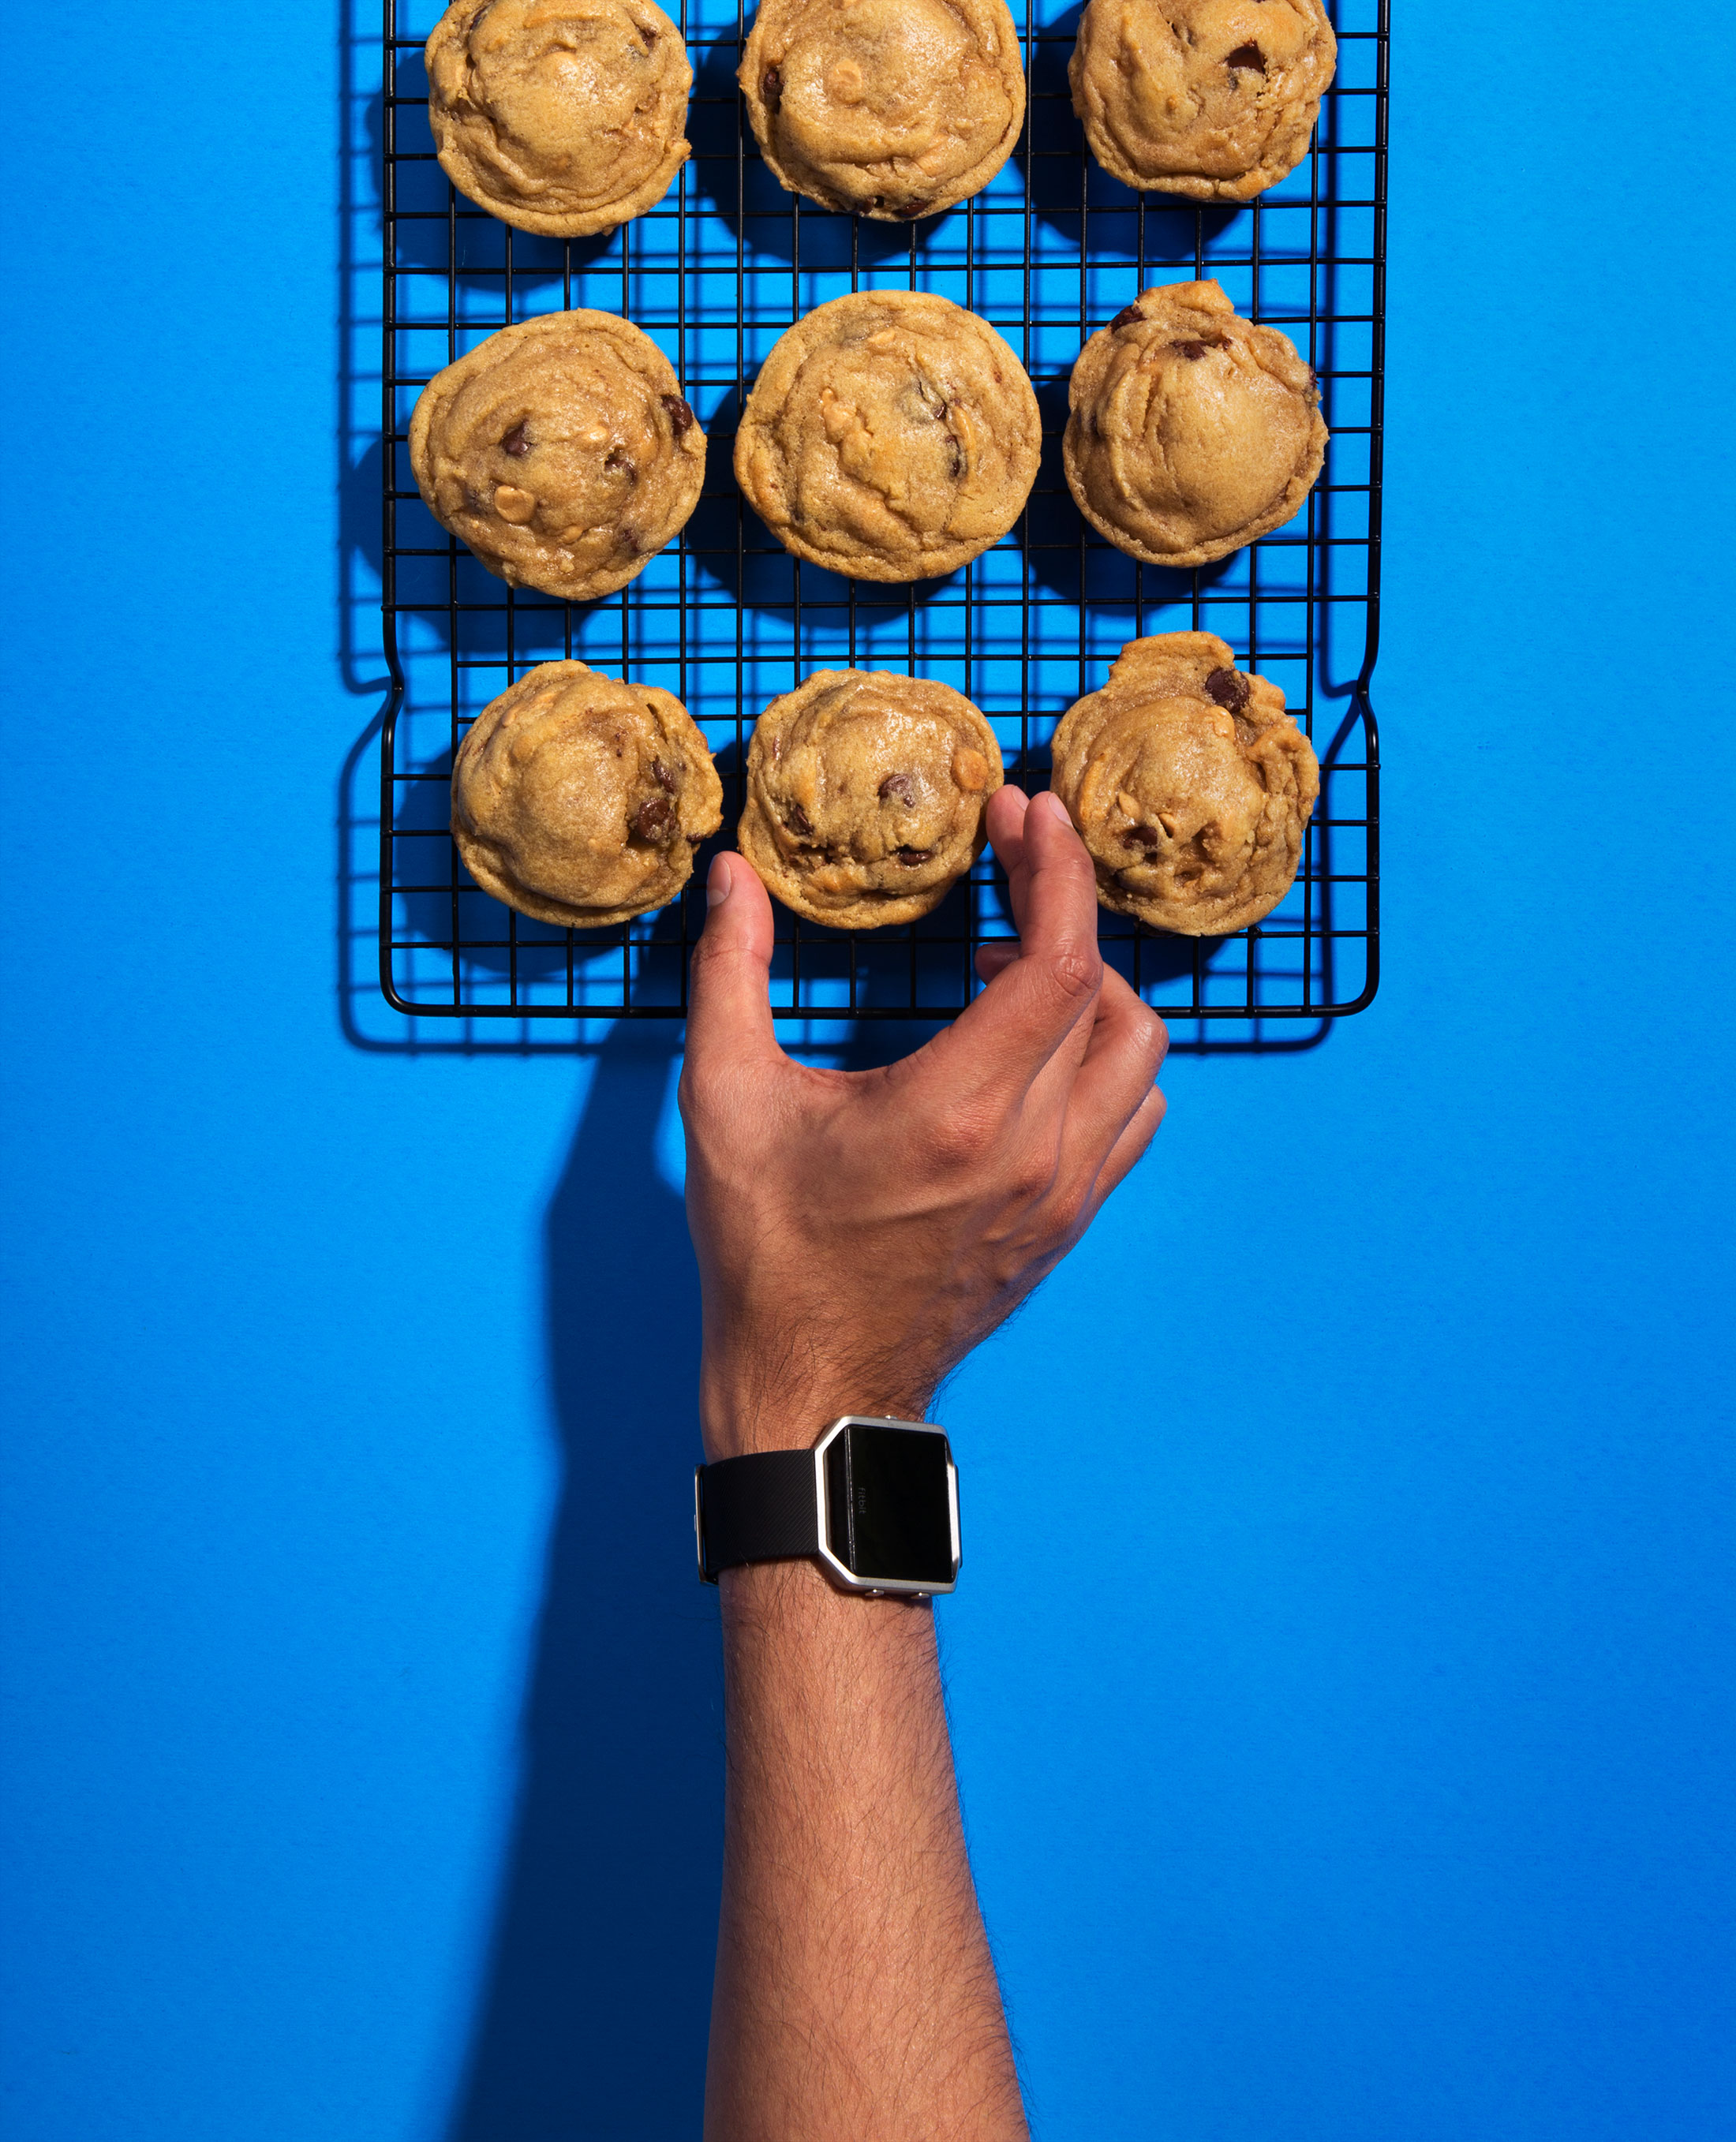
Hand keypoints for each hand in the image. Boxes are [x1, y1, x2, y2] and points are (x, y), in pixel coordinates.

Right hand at [679, 789, 1167, 1457]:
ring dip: (1091, 986)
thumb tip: (734, 877)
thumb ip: (728, 975)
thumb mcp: (725, 1102)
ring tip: (1007, 965)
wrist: (814, 1384)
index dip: (1053, 870)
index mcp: (957, 1114)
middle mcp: (1033, 1151)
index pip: (1059, 960)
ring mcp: (1064, 1193)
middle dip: (1064, 902)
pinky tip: (1034, 1045)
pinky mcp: (1070, 1220)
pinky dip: (1105, 1056)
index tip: (1026, 812)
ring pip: (1141, 1053)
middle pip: (1107, 990)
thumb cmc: (767, 1251)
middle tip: (1009, 861)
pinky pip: (1132, 1112)